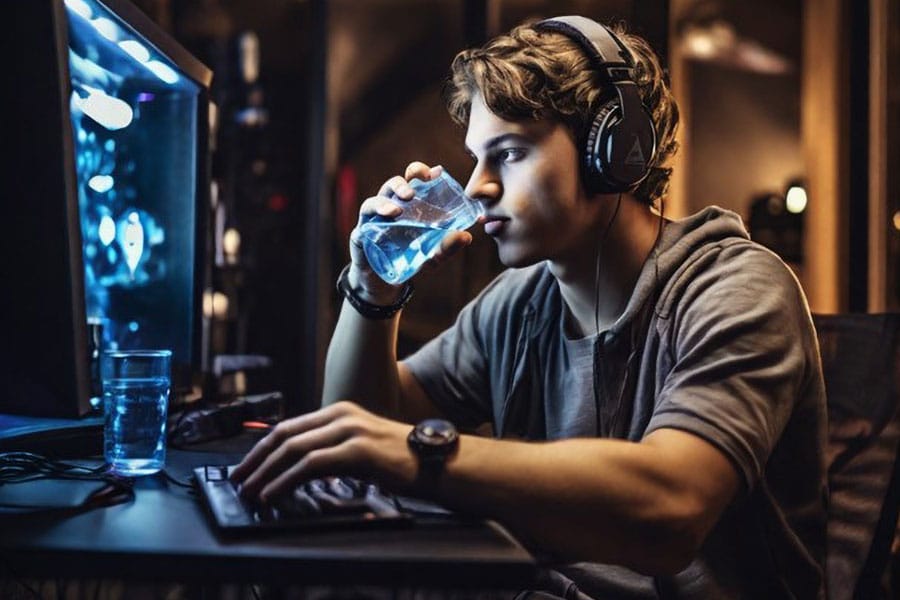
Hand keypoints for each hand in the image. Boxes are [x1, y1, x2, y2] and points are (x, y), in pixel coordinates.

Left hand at [229, 401, 415, 503]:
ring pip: (293, 449)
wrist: (435, 461)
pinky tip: (273, 493)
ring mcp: (350, 431)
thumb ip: (334, 449)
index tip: (247, 466)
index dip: (262, 448)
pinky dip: (285, 480)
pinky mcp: (357, 450)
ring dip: (265, 472)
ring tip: (250, 490)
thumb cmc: (401, 459)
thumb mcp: (361, 446)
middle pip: (284, 434)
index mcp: (340, 411)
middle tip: (239, 478)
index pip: (290, 427)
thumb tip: (301, 468)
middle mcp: (342, 416)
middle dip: (256, 459)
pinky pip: (310, 466)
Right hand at [348, 162, 474, 303]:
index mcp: (408, 206)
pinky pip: (364, 220)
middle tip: (413, 192)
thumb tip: (466, 236)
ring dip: (386, 201)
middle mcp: (390, 207)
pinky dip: (373, 215)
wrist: (385, 285)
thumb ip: (447, 247)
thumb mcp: (431, 256)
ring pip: (376, 200)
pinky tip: (384, 218)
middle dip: (403, 182)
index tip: (436, 173)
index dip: (422, 173)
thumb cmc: (408, 262)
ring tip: (398, 210)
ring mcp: (374, 219)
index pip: (413, 182)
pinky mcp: (361, 233)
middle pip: (393, 185)